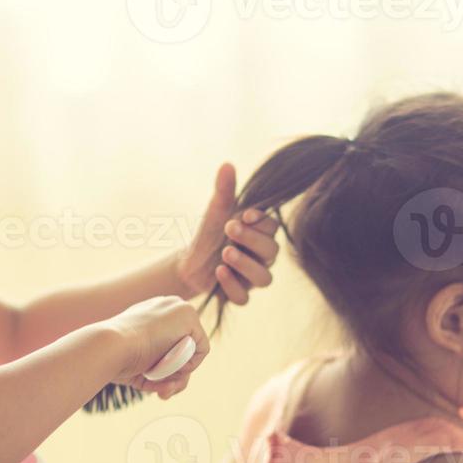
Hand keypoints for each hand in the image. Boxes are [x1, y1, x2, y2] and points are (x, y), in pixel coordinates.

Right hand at [103, 295, 210, 399]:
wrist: (110, 347)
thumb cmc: (118, 360)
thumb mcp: (139, 367)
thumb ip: (156, 372)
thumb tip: (171, 387)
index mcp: (151, 314)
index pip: (172, 343)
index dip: (167, 365)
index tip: (153, 378)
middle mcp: (167, 307)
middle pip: (185, 347)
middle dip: (176, 372)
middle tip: (163, 387)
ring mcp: (178, 307)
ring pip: (192, 350)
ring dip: (179, 370)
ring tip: (159, 375)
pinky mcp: (188, 315)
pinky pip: (202, 348)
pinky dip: (190, 364)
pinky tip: (171, 366)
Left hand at [175, 162, 281, 304]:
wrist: (190, 262)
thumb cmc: (209, 234)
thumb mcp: (215, 212)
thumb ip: (223, 191)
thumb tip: (227, 165)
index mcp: (261, 234)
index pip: (272, 227)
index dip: (261, 221)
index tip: (244, 214)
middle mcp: (262, 256)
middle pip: (272, 251)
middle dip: (252, 240)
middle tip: (229, 228)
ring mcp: (252, 277)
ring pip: (264, 278)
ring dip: (245, 265)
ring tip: (225, 254)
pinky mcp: (239, 293)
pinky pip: (244, 298)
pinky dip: (232, 286)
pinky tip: (218, 273)